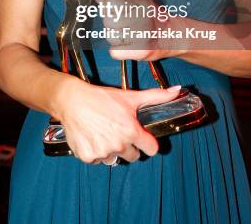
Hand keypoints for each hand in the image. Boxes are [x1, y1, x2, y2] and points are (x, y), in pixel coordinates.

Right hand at [57, 75, 181, 163]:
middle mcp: (118, 144)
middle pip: (133, 156)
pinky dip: (96, 152)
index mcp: (131, 131)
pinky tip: (92, 137)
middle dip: (128, 145)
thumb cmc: (102, 98)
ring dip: (111, 150)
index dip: (147, 142)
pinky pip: (98, 160)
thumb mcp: (130, 96)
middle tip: (118, 130)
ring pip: (114, 159)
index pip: (151, 149)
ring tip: (103, 132)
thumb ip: (156, 96)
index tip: (141, 137)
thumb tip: (177, 90)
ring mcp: (103, 152)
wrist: (73, 100)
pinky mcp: (88, 157)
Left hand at [92, 0, 186, 61]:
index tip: (115, 9)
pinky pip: (114, 52)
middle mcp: (141, 19)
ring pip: (110, 36)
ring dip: (115, 36)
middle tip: (123, 23)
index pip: (110, 2)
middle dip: (111, 22)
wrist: (173, 36)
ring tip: (128, 34)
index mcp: (140, 4)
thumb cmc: (154, 17)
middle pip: (108, 20)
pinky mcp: (140, 52)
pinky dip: (118, 50)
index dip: (109, 6)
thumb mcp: (139, 1)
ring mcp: (141, 36)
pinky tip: (127, 45)